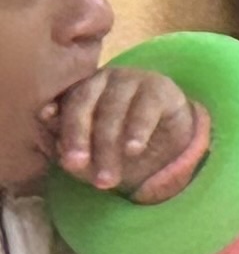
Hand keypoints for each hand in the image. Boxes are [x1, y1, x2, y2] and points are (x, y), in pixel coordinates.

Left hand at [45, 65, 207, 202]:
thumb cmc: (124, 146)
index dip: (58, 120)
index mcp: (81, 89)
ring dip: (108, 144)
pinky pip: (145, 109)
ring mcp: (132, 79)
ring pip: (113, 109)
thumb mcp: (96, 152)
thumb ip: (75, 150)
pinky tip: (133, 150)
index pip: (65, 104)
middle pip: (84, 104)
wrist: (173, 143)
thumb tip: (60, 155)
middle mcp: (103, 79)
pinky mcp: (160, 87)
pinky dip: (138, 131)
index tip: (50, 131)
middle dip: (79, 136)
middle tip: (77, 165)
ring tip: (108, 175)